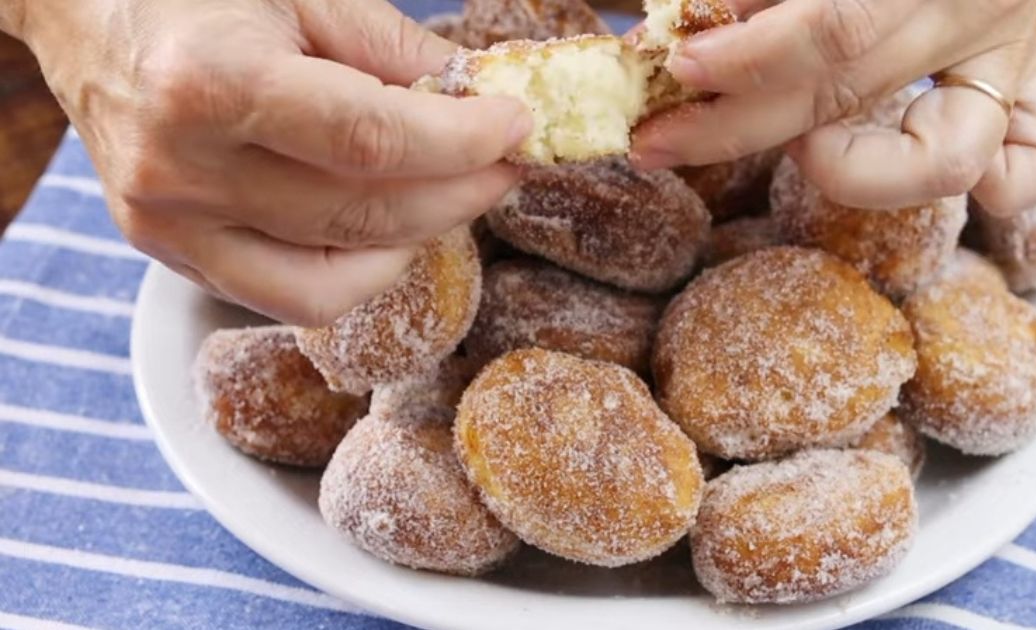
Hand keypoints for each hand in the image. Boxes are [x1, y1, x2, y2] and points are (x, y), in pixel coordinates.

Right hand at [14, 0, 531, 324]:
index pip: (371, 140)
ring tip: (451, 190)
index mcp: (213, 82)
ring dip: (419, 235)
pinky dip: (359, 270)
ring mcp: (171, 224)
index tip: (517, 126)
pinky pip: (292, 295)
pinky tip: (386, 226)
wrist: (80, 11)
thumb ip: (394, 51)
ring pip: (336, 273)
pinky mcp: (170, 252)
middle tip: (505, 164)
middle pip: (363, 212)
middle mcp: (184, 168)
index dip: (462, 142)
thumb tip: (481, 97)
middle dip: (460, 192)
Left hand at [631, 0, 1035, 213]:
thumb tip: (650, 46)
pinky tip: (900, 167)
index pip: (834, 28)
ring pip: (946, 162)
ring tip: (791, 145)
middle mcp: (984, 9)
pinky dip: (997, 186)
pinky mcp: (1034, 93)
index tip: (675, 66)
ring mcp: (1016, 59)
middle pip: (853, 93)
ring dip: (844, 173)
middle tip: (659, 140)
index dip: (746, 56)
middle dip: (737, 126)